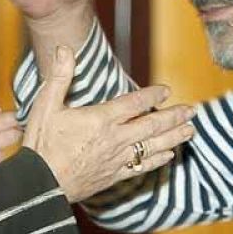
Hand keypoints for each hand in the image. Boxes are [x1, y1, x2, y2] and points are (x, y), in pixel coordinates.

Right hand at [23, 44, 195, 202]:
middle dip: (174, 116)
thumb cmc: (41, 144)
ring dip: (174, 137)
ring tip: (190, 130)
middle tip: (193, 110)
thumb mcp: (45, 106)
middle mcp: (114, 139)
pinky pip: (142, 167)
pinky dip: (158, 160)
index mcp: (101, 119)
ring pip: (153, 146)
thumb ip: (59, 77)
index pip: (135, 103)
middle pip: (152, 125)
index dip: (153, 96)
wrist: (39, 185)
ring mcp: (116, 160)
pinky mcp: (113, 177)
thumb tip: (65, 48)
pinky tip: (169, 156)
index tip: (166, 90)